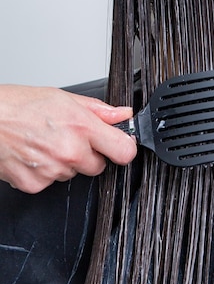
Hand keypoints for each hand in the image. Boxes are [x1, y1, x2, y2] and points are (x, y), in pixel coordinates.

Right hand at [0, 85, 136, 192]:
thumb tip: (122, 114)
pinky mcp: (35, 185)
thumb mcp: (64, 98)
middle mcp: (70, 152)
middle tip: (69, 138)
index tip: (121, 145)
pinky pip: (51, 183)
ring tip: (45, 142)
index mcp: (81, 127)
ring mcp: (52, 171)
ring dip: (65, 163)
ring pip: (73, 174)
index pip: (124, 151)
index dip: (124, 148)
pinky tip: (34, 154)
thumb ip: (99, 110)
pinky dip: (44, 172)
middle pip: (98, 166)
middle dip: (89, 155)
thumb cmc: (20, 105)